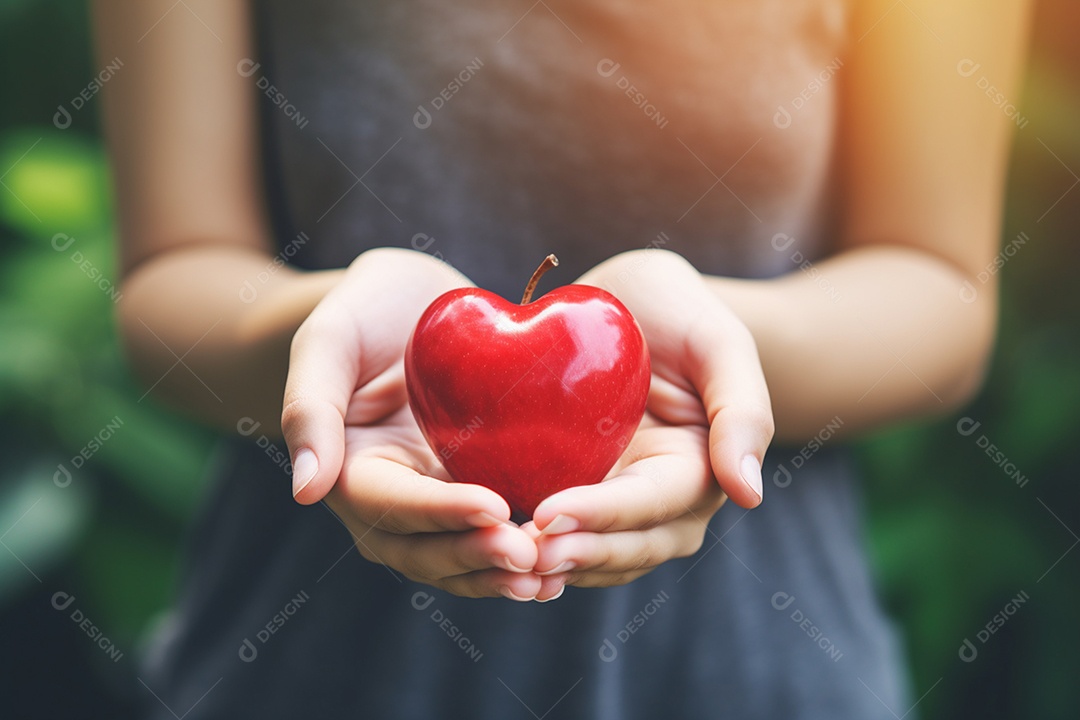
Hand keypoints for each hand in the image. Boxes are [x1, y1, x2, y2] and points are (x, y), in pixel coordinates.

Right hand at [281, 249, 554, 599]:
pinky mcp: (475, 489)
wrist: (406, 303)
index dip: (440, 511)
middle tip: (532, 557)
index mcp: (350, 472)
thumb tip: (305, 492)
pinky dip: (526, 548)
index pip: (391, 504)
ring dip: (503, 572)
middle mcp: (391, 502)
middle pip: (427, 550)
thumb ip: (309, 407)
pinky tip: (572, 552)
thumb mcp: (327, 338)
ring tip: (552, 575)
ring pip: (463, 556)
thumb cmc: (361, 309)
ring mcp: (435, 501)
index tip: (491, 507)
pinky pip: (497, 530)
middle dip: (478, 556)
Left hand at [526, 249, 773, 588]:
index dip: (606, 514)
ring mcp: (618, 504)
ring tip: (499, 559)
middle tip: (521, 551)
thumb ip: (743, 410)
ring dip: (551, 564)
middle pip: (628, 547)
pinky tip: (486, 544)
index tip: (550, 513)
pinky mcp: (576, 494)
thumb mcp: (719, 341)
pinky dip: (529, 547)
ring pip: (593, 556)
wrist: (629, 301)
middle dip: (577, 553)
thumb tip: (749, 494)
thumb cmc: (679, 310)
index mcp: (702, 469)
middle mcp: (663, 501)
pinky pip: (558, 534)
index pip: (656, 504)